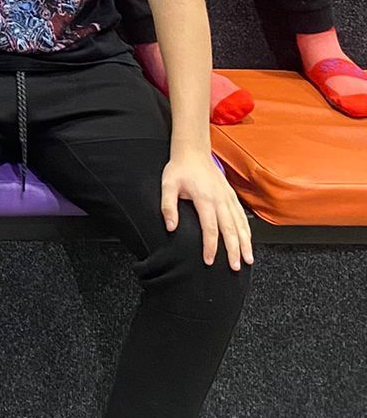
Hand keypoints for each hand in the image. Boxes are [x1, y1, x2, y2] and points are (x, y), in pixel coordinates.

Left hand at [162, 150, 252, 272]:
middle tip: (235, 267)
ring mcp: (228, 197)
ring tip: (248, 259)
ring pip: (240, 224)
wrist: (193, 151)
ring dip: (245, 243)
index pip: (210, 228)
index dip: (211, 247)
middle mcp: (220, 199)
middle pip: (230, 230)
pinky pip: (242, 216)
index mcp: (205, 198)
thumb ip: (168, 207)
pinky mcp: (231, 195)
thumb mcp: (168, 185)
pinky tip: (249, 241)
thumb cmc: (180, 168)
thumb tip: (171, 227)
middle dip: (234, 250)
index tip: (209, 261)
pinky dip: (247, 230)